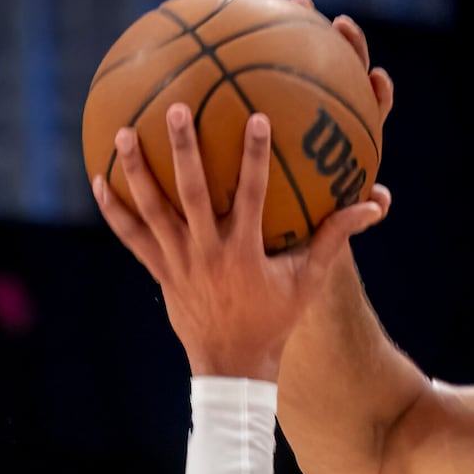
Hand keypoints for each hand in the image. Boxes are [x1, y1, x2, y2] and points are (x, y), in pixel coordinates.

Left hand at [89, 96, 388, 378]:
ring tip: (121, 132)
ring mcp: (178, 262)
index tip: (256, 117)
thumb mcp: (308, 281)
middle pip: (192, 194)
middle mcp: (207, 253)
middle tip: (175, 108)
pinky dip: (115, 210)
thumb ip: (335, 238)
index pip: (252, 195)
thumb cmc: (274, 318)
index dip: (255, 157)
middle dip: (184, 150)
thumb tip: (374, 205)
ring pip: (153, 211)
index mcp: (244, 251)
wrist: (232, 365)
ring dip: (137, 172)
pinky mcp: (159, 270)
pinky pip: (131, 236)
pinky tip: (99, 178)